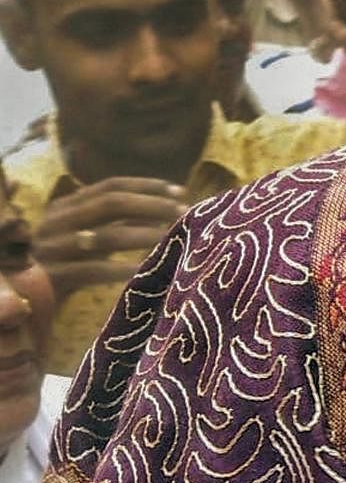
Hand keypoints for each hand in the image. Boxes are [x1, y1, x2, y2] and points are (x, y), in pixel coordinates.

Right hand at [33, 177, 188, 298]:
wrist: (24, 296)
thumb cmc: (66, 264)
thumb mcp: (90, 238)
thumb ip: (121, 224)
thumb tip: (165, 211)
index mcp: (67, 206)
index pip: (110, 187)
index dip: (146, 186)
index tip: (180, 192)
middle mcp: (57, 221)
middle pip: (109, 204)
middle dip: (151, 206)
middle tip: (184, 213)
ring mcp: (53, 248)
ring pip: (104, 236)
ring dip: (143, 235)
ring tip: (172, 238)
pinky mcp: (51, 276)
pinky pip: (93, 271)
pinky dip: (122, 269)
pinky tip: (146, 271)